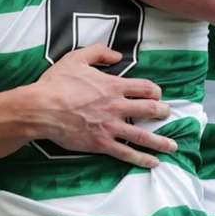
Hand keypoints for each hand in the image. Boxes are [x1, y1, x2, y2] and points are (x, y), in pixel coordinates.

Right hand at [26, 43, 174, 168]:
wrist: (42, 108)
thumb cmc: (57, 83)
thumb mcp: (77, 58)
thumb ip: (99, 52)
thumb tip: (117, 55)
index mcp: (113, 85)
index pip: (145, 87)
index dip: (155, 91)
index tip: (158, 94)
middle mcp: (117, 106)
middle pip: (150, 109)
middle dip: (163, 112)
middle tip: (167, 114)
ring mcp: (111, 126)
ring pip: (143, 135)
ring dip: (161, 141)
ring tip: (172, 146)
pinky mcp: (101, 143)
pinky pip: (126, 153)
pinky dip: (142, 159)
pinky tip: (153, 162)